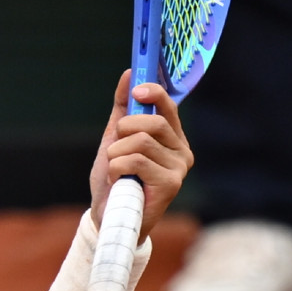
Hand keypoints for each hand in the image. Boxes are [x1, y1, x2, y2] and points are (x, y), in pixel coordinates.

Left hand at [86, 71, 193, 226]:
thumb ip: (123, 108)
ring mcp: (179, 168)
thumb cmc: (115, 179)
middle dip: (124, 130)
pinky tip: (119, 181)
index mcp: (172, 138)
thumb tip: (129, 73)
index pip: (168, 106)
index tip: (137, 89)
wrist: (109, 217)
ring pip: (140, 141)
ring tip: (116, 170)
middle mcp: (182, 151)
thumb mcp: (115, 139)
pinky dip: (117, 168)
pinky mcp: (171, 184)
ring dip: (116, 154)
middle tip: (115, 147)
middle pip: (152, 122)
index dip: (154, 92)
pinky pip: (136, 160)